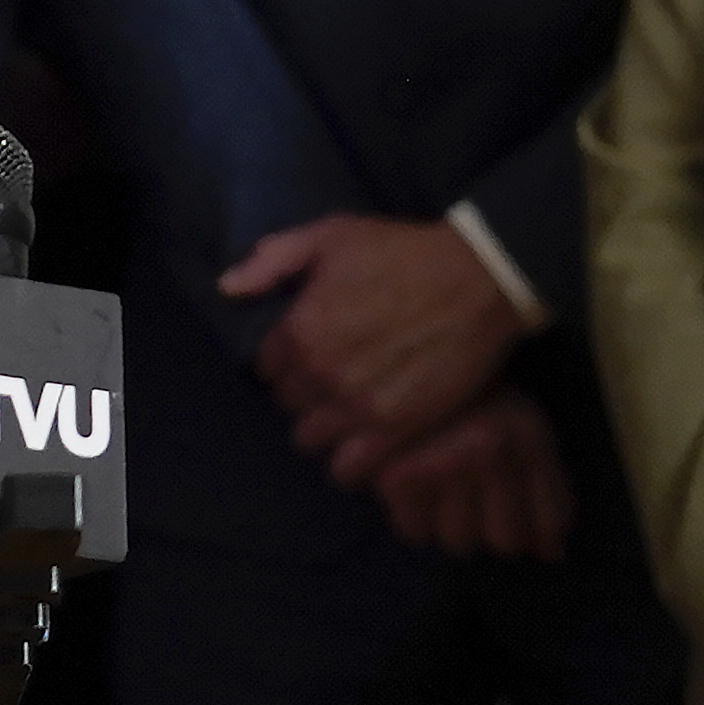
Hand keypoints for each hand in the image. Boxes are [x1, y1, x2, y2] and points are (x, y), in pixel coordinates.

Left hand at [225, 213, 530, 481]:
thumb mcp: (330, 236)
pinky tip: (364, 444)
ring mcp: (358, 406)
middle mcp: (321, 373)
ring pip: (312, 440)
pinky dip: (351, 462)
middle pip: (289, 405)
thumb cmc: (402, 253)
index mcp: (299, 329)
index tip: (305, 357)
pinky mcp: (397, 429)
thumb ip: (272, 261)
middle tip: (331, 384)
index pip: (265, 368)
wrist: (476, 279)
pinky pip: (351, 468)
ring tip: (347, 416)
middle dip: (304, 396)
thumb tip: (226, 288)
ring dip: (325, 430)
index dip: (284, 362)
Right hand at [368, 388, 572, 559]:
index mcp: (527, 434)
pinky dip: (415, 517)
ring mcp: (440, 462)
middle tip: (476, 493)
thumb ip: (547, 493)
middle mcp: (489, 449)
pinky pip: (415, 532)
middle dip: (495, 527)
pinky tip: (415, 485)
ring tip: (444, 485)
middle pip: (506, 540)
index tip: (520, 511)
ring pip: (460, 540)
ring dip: (454, 524)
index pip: (552, 521)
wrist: (394, 358)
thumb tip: (551, 555)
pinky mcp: (394, 475)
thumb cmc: (467, 398)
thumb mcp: (521, 431)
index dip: (539, 528)